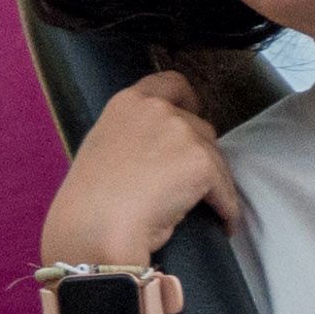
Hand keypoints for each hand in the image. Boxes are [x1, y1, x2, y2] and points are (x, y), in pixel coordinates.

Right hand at [35, 72, 239, 268]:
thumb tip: (159, 154)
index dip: (188, 101)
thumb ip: (132, 137)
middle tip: (190, 181)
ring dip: (214, 181)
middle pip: (199, 126)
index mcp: (127, 103)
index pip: (171, 84)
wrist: (97, 229)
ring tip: (207, 209)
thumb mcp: (102, 150)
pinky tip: (224, 224)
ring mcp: (182, 133)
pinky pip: (224, 189)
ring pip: (215, 157)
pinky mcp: (201, 162)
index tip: (193, 115)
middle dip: (199, 151)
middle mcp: (157, 109)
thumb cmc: (89, 203)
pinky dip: (225, 208)